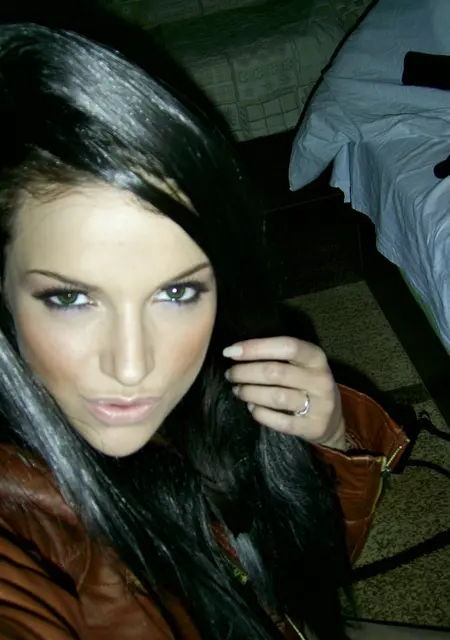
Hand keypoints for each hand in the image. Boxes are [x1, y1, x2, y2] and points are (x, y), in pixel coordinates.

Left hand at [223, 337, 345, 449]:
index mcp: (316, 357)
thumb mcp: (303, 365)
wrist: (333, 420)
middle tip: (230, 374)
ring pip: (276, 397)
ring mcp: (319, 405)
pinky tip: (252, 408)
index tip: (230, 352)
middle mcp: (320, 379)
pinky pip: (280, 421)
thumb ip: (279, 356)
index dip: (256, 347)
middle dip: (245, 372)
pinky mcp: (313, 427)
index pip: (286, 346)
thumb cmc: (307, 384)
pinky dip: (261, 414)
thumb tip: (238, 352)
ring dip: (250, 393)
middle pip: (276, 372)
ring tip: (237, 390)